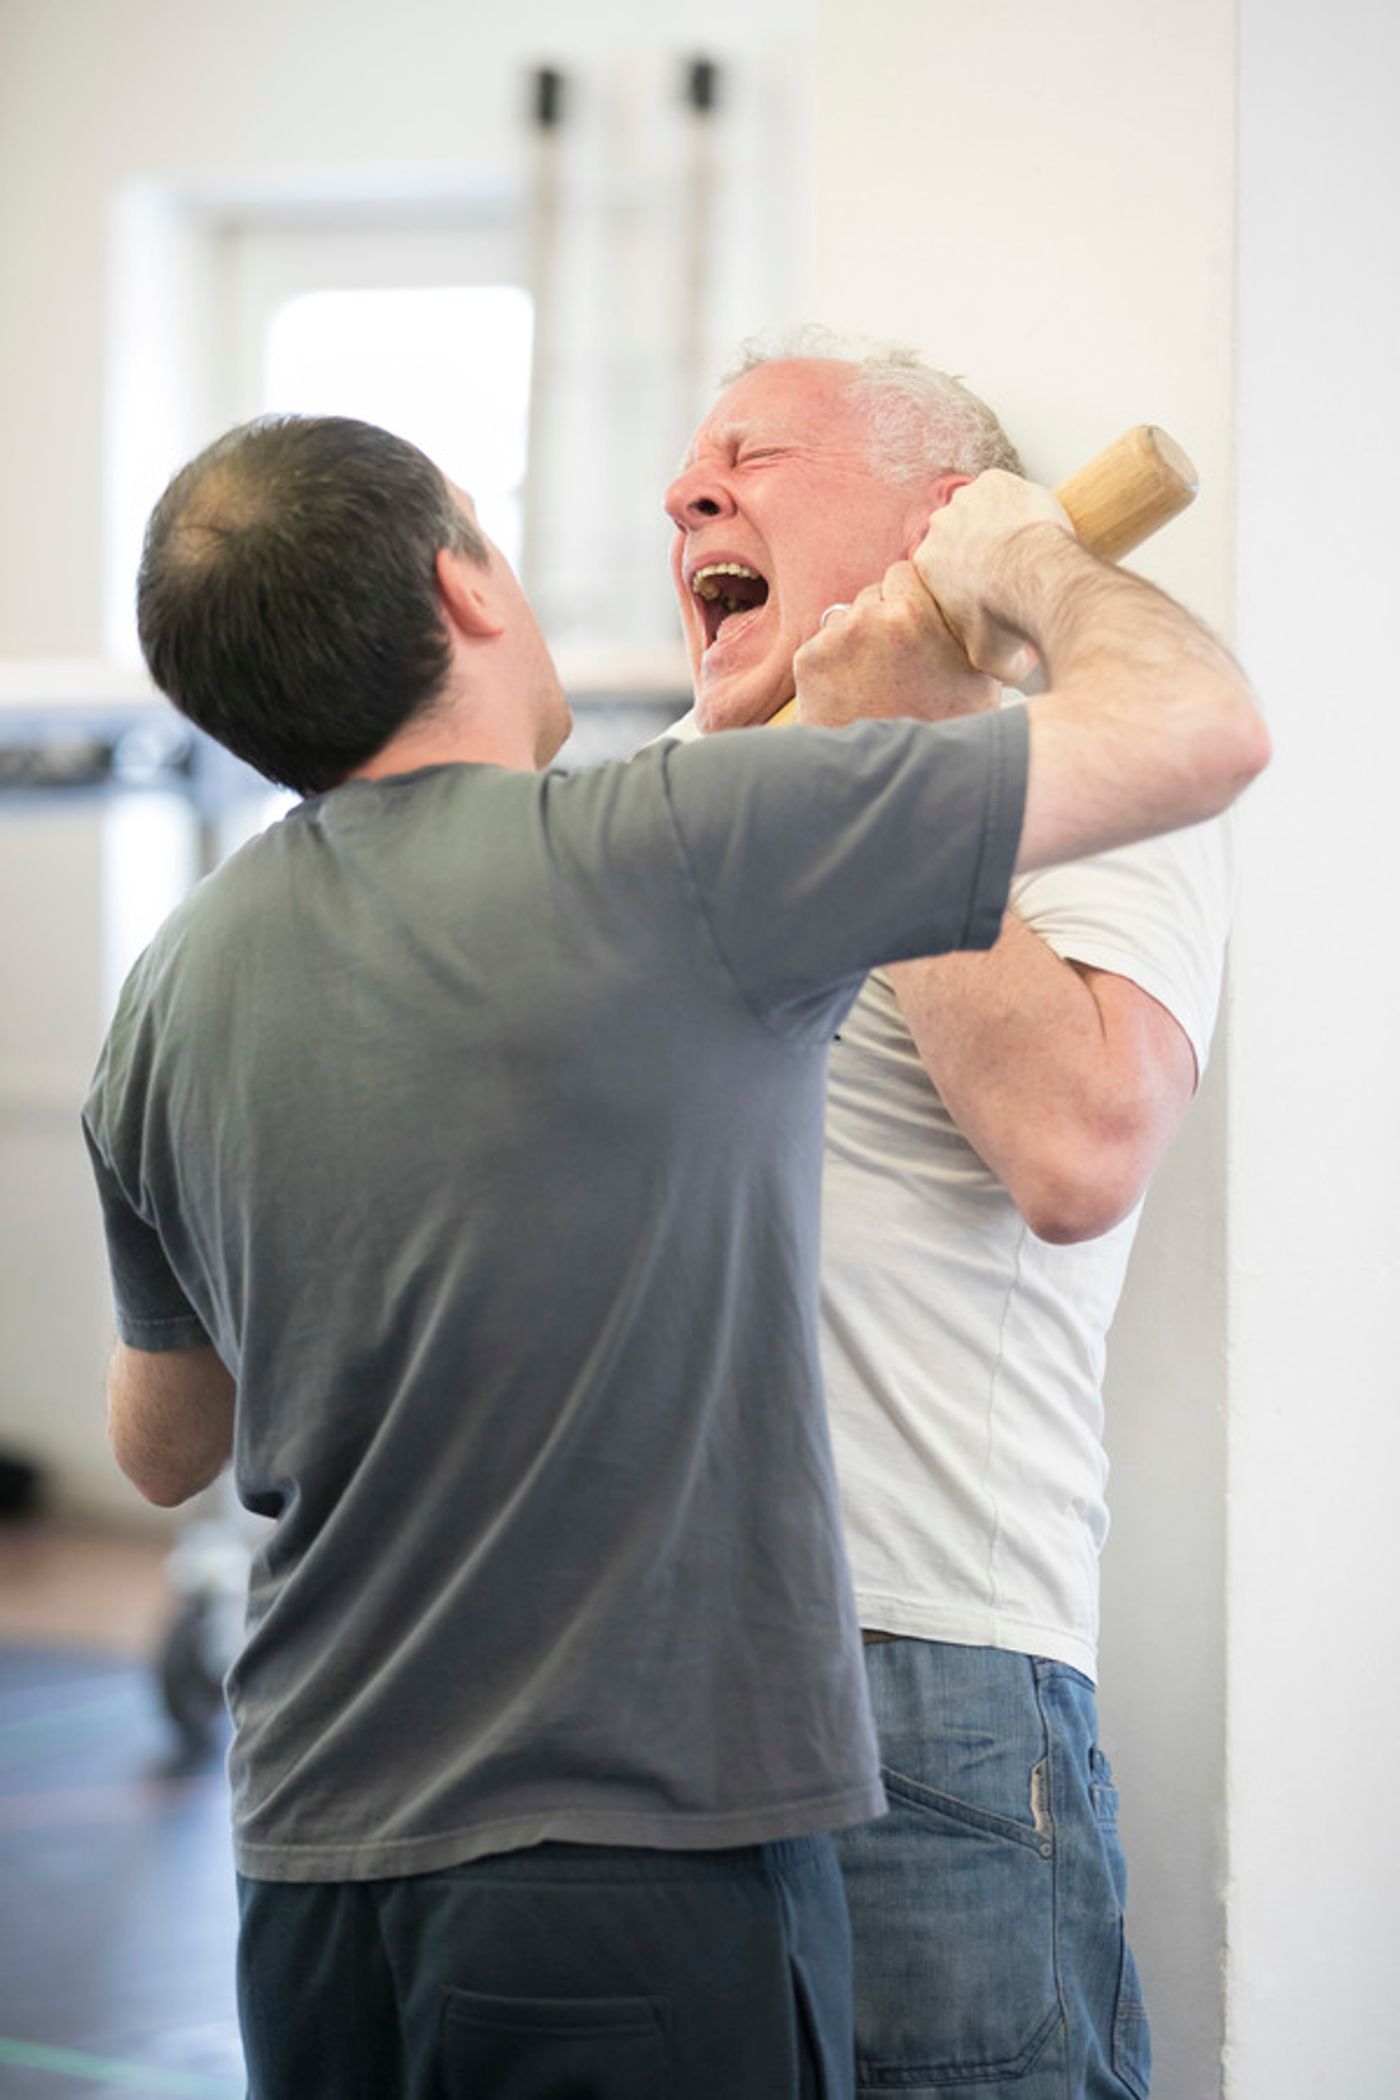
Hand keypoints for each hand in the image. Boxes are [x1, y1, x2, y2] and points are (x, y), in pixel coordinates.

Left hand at [793, 561, 999, 727]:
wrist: (892, 783)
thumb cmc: (946, 732)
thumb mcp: (983, 680)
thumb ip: (981, 634)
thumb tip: (997, 615)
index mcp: (913, 612)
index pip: (905, 571)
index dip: (912, 597)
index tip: (916, 623)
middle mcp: (868, 617)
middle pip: (873, 594)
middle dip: (884, 618)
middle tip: (898, 660)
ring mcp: (833, 639)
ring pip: (847, 619)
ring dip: (859, 640)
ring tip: (877, 682)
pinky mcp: (808, 661)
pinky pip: (823, 646)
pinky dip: (834, 665)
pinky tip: (853, 694)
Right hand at [912, 471, 1073, 684]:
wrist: (1035, 580)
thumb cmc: (1005, 617)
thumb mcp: (986, 658)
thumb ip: (983, 664)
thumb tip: (1000, 677)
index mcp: (924, 566)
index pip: (938, 564)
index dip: (962, 573)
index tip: (983, 580)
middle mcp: (937, 529)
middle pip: (957, 534)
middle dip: (976, 547)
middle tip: (1007, 563)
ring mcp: (965, 501)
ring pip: (979, 509)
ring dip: (994, 521)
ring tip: (1021, 542)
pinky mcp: (993, 481)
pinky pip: (1001, 487)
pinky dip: (1014, 500)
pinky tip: (1030, 519)